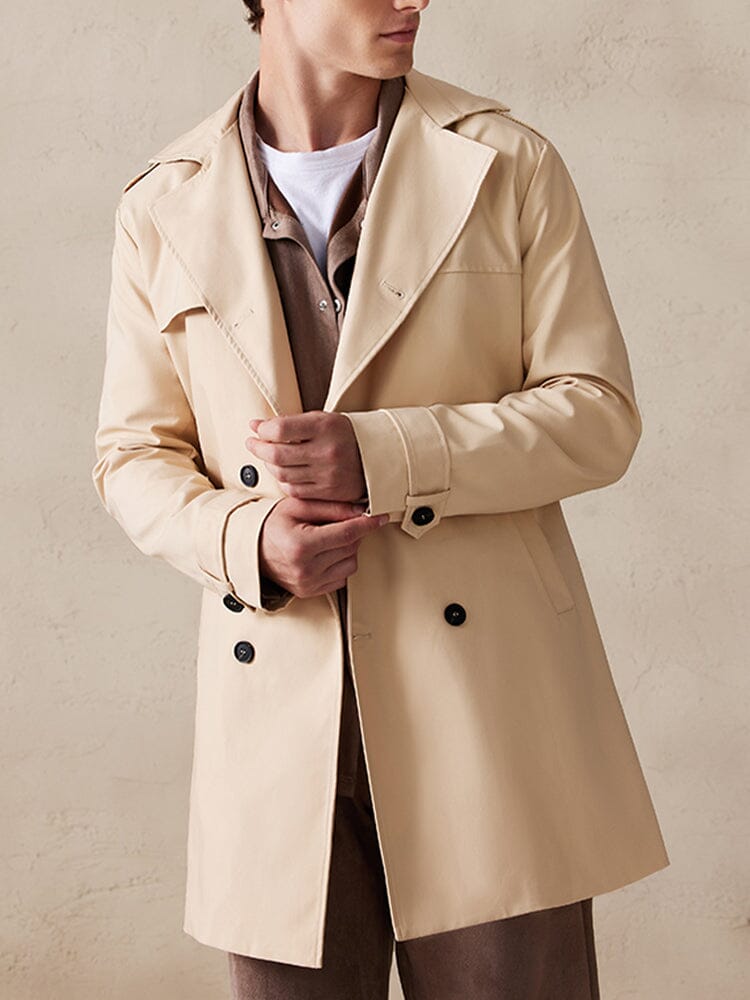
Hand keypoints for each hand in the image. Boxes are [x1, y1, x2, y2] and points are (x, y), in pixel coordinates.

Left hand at [245, 411, 365, 503]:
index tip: (257, 428)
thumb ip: (290, 422)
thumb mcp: (322, 420)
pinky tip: (283, 471)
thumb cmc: (343, 435)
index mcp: (325, 427)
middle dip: (258, 448)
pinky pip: (293, 490)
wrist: (377, 458)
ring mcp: (327, 475)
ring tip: (268, 456)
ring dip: (268, 464)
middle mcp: (326, 452)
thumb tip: (255, 425)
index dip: (262, 429)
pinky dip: (283, 480)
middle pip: (276, 454)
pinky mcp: (328, 493)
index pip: (280, 429)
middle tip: (252, 443)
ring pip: (281, 474)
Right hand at [258, 496, 388, 598]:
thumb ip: (331, 507)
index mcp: (301, 546)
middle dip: (352, 532)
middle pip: (351, 548)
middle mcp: (306, 569)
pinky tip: (324, 554)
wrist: (250, 549)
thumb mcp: (297, 506)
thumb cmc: (271, 525)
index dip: (366, 523)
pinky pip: (342, 577)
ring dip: (347, 549)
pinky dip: (339, 564)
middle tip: (337, 522)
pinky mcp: (311, 592)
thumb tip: (361, 510)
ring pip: (350, 563)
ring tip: (328, 539)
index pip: (347, 533)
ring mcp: (309, 583)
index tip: (379, 517)